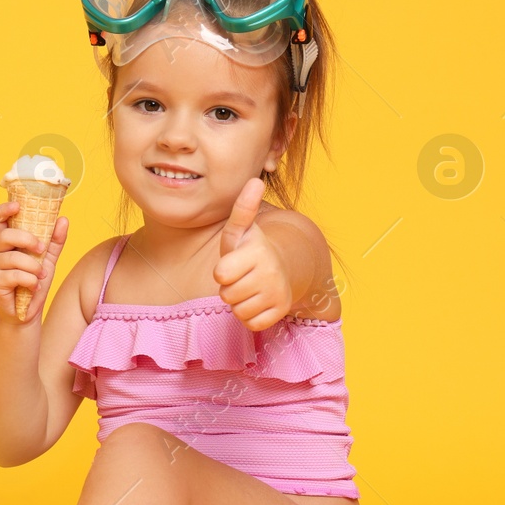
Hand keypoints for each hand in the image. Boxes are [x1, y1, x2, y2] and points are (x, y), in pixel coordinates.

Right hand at [0, 200, 68, 322]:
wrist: (28, 310)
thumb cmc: (34, 280)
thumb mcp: (48, 258)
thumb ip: (55, 240)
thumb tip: (63, 219)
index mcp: (8, 240)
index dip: (3, 210)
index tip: (18, 206)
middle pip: (5, 235)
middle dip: (26, 239)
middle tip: (41, 248)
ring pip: (13, 258)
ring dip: (33, 266)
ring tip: (41, 274)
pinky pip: (15, 276)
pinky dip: (30, 281)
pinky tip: (34, 287)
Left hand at [212, 177, 290, 331]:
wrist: (284, 268)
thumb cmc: (251, 250)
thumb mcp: (241, 231)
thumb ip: (242, 209)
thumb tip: (255, 180)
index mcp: (257, 251)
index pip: (221, 274)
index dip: (223, 271)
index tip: (234, 262)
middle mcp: (270, 272)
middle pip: (227, 295)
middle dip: (230, 287)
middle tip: (242, 276)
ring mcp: (277, 293)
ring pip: (238, 310)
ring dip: (239, 302)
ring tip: (249, 287)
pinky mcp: (281, 311)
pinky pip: (251, 323)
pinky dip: (251, 316)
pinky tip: (258, 301)